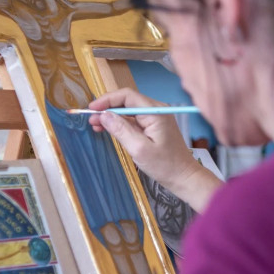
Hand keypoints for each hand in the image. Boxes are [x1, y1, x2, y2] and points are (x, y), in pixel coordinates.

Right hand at [89, 88, 220, 210]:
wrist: (183, 177)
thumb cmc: (164, 165)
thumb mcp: (139, 149)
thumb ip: (121, 130)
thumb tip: (104, 115)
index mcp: (155, 112)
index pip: (127, 96)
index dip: (107, 100)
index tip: (91, 109)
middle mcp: (156, 110)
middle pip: (127, 101)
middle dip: (107, 108)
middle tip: (90, 119)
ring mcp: (155, 118)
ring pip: (128, 111)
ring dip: (111, 116)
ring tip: (95, 125)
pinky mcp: (153, 127)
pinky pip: (133, 120)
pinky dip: (119, 124)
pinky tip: (107, 129)